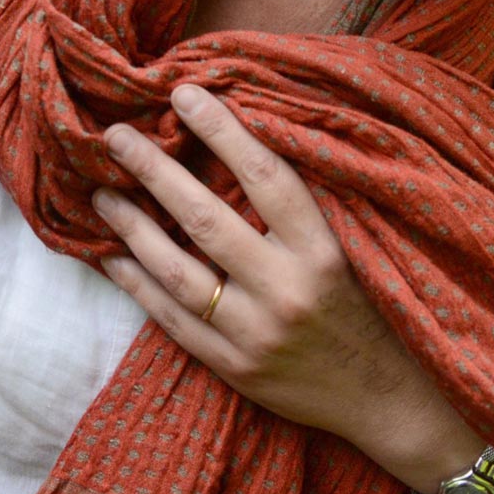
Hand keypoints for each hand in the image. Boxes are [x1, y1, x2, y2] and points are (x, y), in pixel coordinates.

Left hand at [94, 85, 474, 489]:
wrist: (392, 401)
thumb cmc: (374, 308)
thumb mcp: (355, 247)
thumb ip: (305, 204)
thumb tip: (245, 135)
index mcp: (323, 251)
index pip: (265, 176)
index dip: (222, 130)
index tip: (184, 92)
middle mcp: (287, 291)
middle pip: (206, 220)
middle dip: (155, 171)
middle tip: (116, 136)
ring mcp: (256, 334)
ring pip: (178, 274)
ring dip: (133, 229)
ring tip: (102, 193)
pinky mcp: (236, 368)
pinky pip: (173, 322)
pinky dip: (138, 286)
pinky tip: (112, 257)